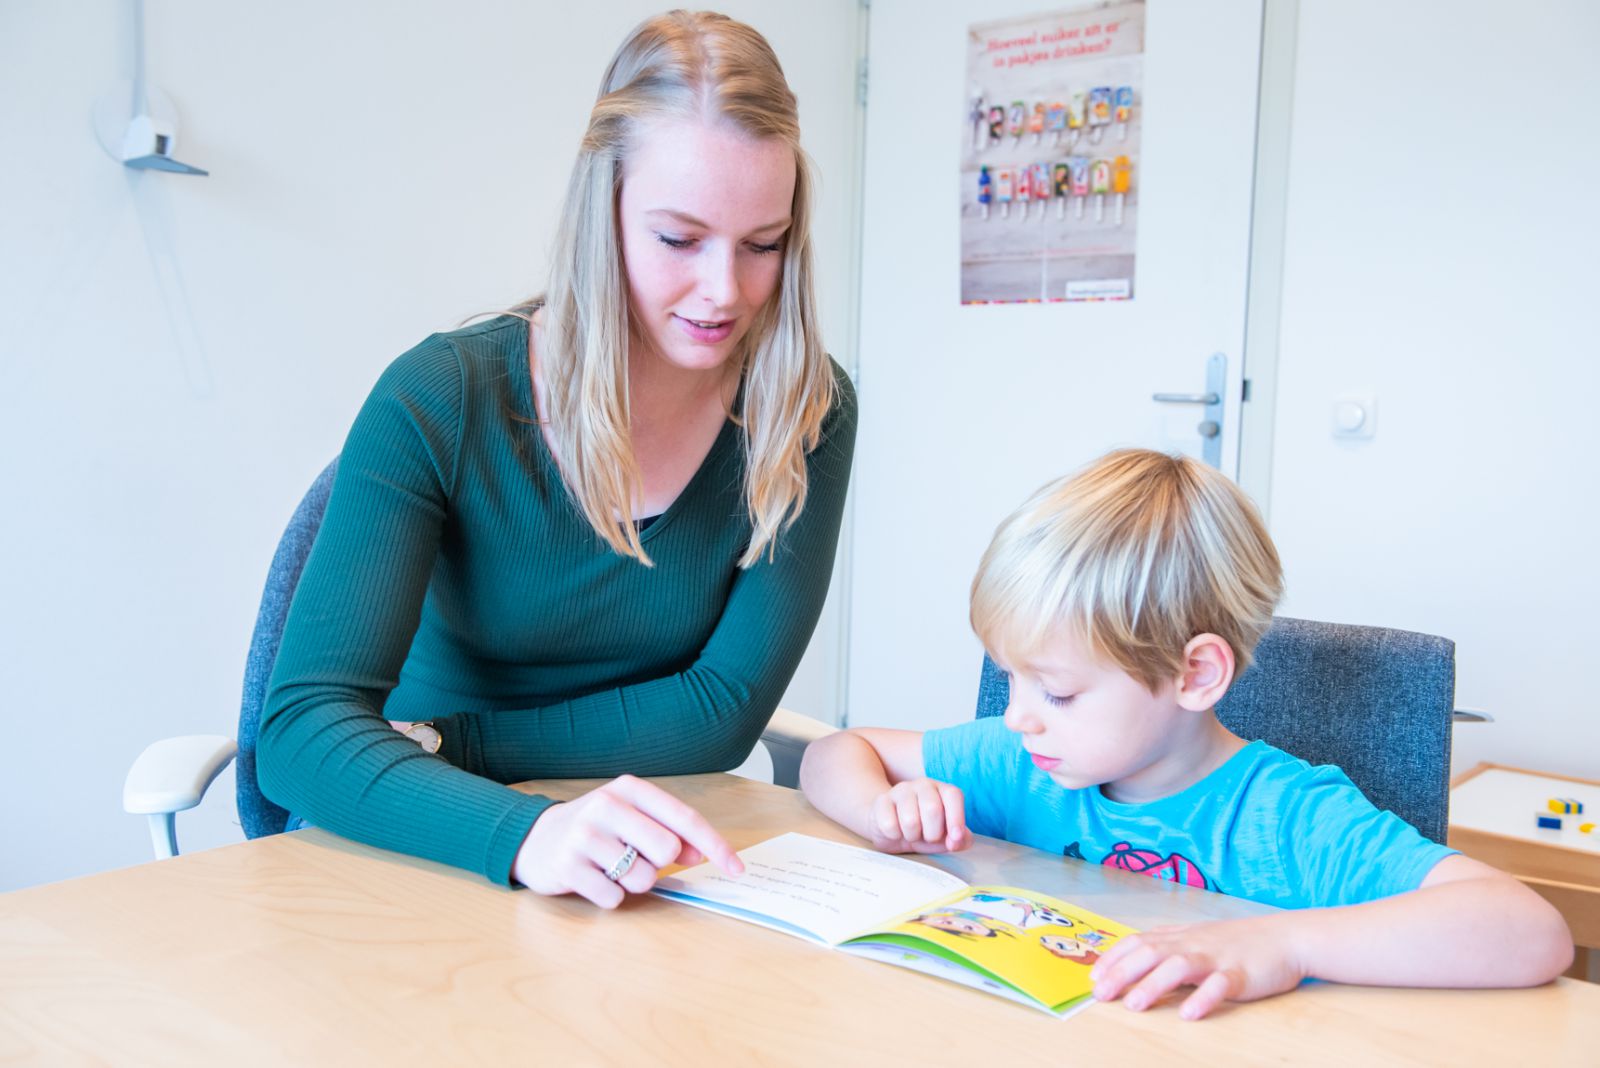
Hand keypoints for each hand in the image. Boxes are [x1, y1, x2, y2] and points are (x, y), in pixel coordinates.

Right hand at [511, 775, 742, 907]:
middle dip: (659, 864)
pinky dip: (611, 896)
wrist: (536, 838)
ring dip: (633, 882)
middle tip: (635, 856)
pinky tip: (594, 879)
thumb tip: (699, 854)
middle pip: (666, 850)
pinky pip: (614, 898)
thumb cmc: (598, 828)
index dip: (715, 845)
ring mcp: (584, 836)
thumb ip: (669, 832)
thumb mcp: (633, 819)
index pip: (684, 818)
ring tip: (611, 867)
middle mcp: (606, 806)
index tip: (737, 869)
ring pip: (642, 878)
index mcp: (629, 789)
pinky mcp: (567, 866)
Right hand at [867, 778, 969, 853]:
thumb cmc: (923, 830)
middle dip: (932, 834)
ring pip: (910, 820)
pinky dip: (894, 835)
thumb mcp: (944, 838)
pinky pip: (889, 824)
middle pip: (932, 809)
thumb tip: (956, 840)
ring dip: (912, 836)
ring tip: (911, 834)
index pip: (953, 795)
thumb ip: (959, 840)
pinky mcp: (881, 800)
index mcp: (942, 790)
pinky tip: (895, 831)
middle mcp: (923, 785)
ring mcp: (901, 790)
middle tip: (927, 837)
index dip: (956, 818)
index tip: (954, 838)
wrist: (891, 827)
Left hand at [1090, 914, 1306, 1019]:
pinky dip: (1203, 998)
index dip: (1114, 958)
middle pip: (1150, 953)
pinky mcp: (1240, 973)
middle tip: (1099, 994)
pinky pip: (1220, 985)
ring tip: (1133, 1005)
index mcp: (1181, 937)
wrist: (1287, 937)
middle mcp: (1193, 943)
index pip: (1139, 942)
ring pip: (1179, 967)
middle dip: (1122, 973)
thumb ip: (1170, 946)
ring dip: (1153, 985)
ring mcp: (1216, 958)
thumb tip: (1135, 958)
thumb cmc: (1239, 942)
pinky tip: (1188, 1014)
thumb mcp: (1199, 938)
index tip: (1093, 976)